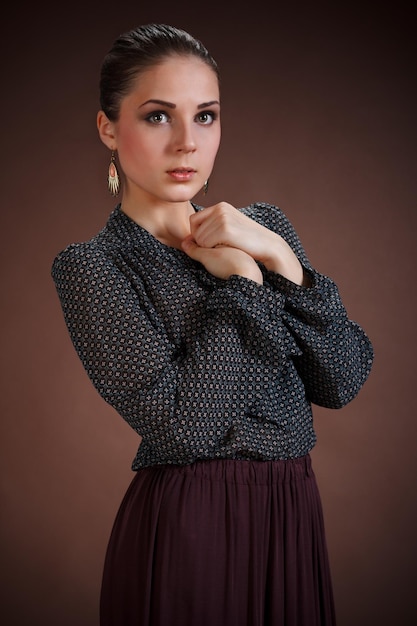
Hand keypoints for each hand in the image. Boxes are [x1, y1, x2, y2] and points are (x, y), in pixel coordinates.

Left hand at [189, 202, 303, 284]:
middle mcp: (220, 209)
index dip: (198, 234)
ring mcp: (223, 218)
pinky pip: (205, 243)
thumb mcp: (228, 229)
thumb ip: (210, 231)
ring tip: (225, 247)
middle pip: (194, 229)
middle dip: (202, 242)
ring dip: (207, 247)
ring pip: (198, 238)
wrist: (268, 245)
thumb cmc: (248, 241)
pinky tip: (226, 249)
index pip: (194, 220)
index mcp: (221, 206)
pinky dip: (211, 250)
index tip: (210, 243)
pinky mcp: (225, 229)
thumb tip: (185, 241)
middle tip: (219, 247)